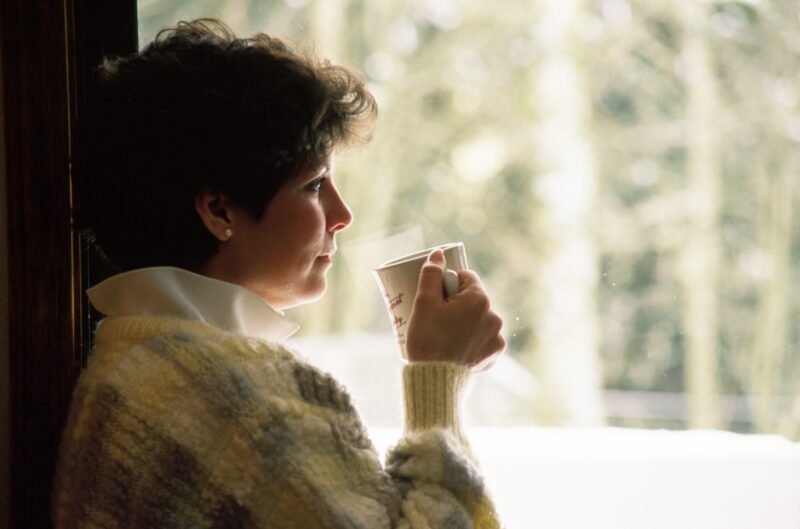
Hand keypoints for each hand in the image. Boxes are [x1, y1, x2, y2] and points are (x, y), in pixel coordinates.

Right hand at [405, 249, 505, 371]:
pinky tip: (456, 347)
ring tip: (445, 335)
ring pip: (478, 319)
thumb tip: (438, 254)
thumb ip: (431, 275)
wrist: (435, 381)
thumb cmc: (428, 340)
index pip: (466, 278)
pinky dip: (471, 339)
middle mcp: (494, 316)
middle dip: (457, 304)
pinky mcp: (494, 355)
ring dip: (466, 321)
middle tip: (436, 318)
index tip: (436, 298)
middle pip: (473, 299)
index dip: (448, 284)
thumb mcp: (423, 304)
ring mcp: (496, 337)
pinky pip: (482, 338)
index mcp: (479, 300)